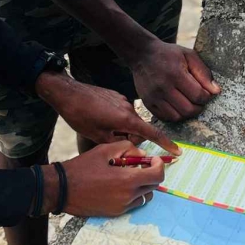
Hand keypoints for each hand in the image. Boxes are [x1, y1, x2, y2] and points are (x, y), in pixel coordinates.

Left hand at [35, 71, 181, 153]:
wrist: (68, 93)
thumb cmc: (80, 116)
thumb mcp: (97, 136)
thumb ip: (117, 142)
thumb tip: (127, 144)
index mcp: (126, 119)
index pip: (152, 133)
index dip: (165, 143)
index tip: (176, 151)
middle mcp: (129, 108)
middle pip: (138, 129)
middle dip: (129, 137)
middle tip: (110, 141)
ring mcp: (123, 100)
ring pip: (129, 120)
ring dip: (121, 128)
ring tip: (100, 127)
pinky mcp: (116, 96)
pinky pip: (122, 111)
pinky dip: (116, 119)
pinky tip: (99, 117)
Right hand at [58, 141, 166, 216]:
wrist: (62, 189)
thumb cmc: (82, 167)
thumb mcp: (105, 150)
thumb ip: (127, 148)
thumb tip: (141, 154)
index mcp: (128, 179)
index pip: (157, 175)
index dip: (159, 165)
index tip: (154, 159)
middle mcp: (128, 196)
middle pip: (153, 186)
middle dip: (151, 173)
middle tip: (140, 165)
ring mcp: (122, 207)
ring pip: (145, 196)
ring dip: (143, 185)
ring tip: (129, 175)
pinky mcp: (115, 213)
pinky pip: (133, 203)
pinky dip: (133, 194)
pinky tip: (119, 185)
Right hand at [129, 40, 219, 122]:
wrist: (142, 54)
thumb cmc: (169, 54)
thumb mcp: (189, 56)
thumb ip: (203, 73)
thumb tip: (216, 91)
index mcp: (175, 74)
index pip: (198, 95)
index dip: (206, 97)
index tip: (206, 93)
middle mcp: (163, 87)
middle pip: (188, 109)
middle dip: (199, 107)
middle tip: (200, 101)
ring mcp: (153, 97)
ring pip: (177, 117)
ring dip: (187, 113)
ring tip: (189, 103)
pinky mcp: (147, 103)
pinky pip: (165, 118)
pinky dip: (175, 115)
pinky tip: (178, 106)